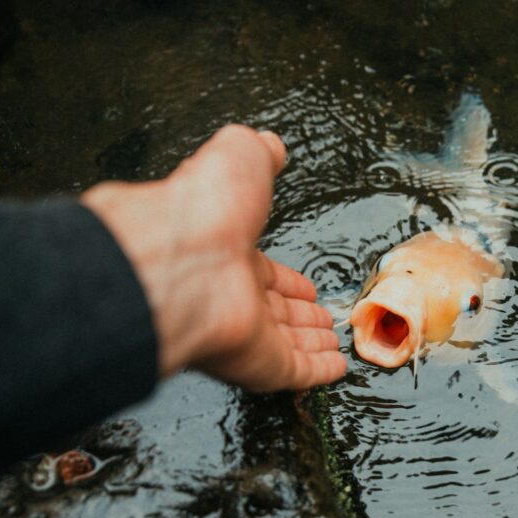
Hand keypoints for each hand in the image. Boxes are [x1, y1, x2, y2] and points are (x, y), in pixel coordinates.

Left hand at [81, 125, 345, 390]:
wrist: (180, 256)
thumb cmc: (201, 209)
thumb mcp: (235, 157)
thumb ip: (255, 152)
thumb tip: (268, 144)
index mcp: (223, 250)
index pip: (262, 272)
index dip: (287, 280)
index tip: (306, 286)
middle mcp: (230, 292)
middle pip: (273, 311)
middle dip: (299, 315)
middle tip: (322, 318)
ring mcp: (241, 331)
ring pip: (285, 343)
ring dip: (311, 343)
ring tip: (333, 343)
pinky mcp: (256, 363)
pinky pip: (293, 372)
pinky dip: (317, 372)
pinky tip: (336, 370)